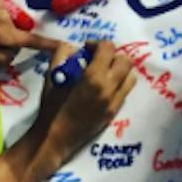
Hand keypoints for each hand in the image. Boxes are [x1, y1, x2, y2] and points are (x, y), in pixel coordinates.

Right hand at [27, 41, 135, 172]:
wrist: (55, 138)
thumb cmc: (51, 106)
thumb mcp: (53, 74)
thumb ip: (63, 53)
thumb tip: (74, 48)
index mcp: (93, 77)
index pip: (108, 48)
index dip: (97, 44)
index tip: (86, 50)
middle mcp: (109, 89)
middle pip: (125, 60)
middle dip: (112, 55)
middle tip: (97, 59)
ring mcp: (114, 103)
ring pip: (130, 77)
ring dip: (119, 70)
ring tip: (104, 72)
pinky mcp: (114, 113)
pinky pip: (125, 92)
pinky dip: (118, 84)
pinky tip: (103, 87)